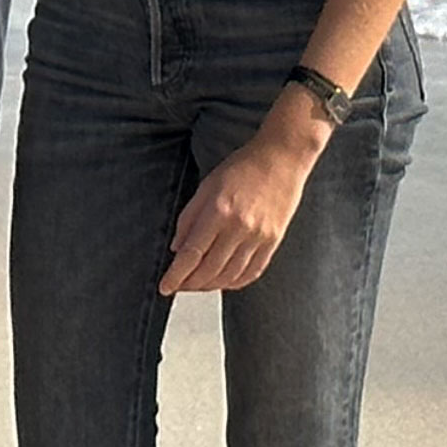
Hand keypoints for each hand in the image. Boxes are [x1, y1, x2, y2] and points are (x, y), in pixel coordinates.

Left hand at [160, 99, 328, 293]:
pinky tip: (223, 282)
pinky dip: (234, 283)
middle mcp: (240, 227)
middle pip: (210, 269)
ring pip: (230, 276)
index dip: (176, 274)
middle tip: (178, 286)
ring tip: (196, 285)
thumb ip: (189, 218)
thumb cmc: (242, 167)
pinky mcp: (273, 242)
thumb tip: (176, 249)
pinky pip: (252, 273)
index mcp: (219, 210)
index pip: (192, 253)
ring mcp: (259, 237)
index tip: (165, 286)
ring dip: (210, 286)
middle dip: (190, 284)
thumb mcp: (206, 186)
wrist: (281, 159)